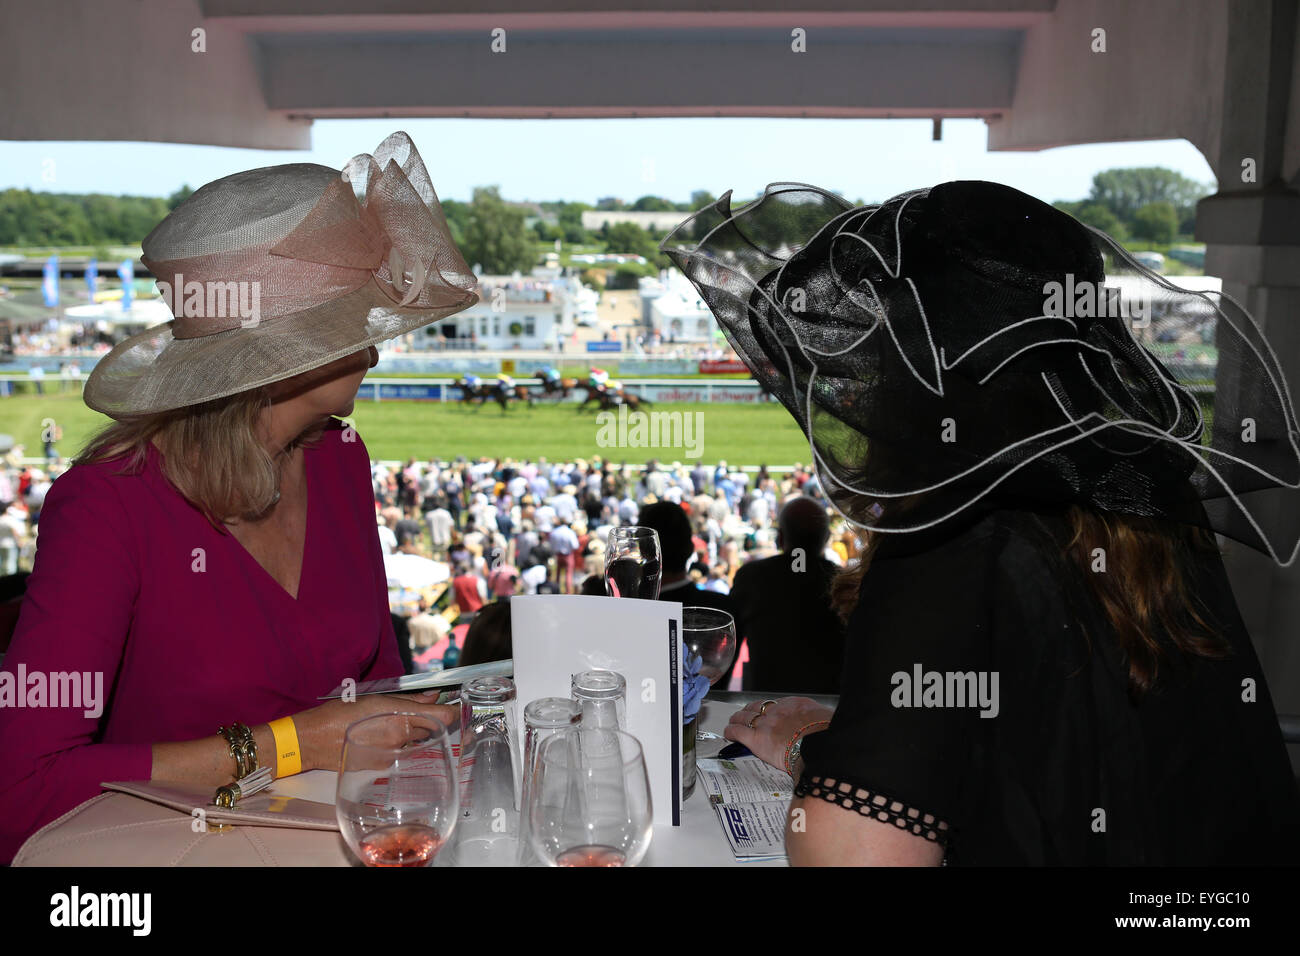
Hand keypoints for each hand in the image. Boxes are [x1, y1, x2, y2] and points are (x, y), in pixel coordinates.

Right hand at [293, 692, 459, 772]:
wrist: (313, 740)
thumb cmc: (341, 714)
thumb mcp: (376, 699)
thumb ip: (408, 700)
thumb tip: (432, 696)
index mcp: (400, 716)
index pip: (442, 716)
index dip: (453, 711)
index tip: (457, 707)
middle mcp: (401, 737)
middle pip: (431, 728)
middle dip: (430, 720)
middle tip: (420, 711)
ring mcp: (394, 754)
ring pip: (415, 741)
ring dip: (413, 733)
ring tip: (392, 724)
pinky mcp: (384, 766)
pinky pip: (401, 752)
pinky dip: (398, 744)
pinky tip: (380, 737)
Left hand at [724, 697, 832, 773]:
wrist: (820, 746)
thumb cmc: (827, 736)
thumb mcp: (827, 721)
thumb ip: (820, 722)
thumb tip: (827, 727)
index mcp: (795, 705)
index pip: (776, 704)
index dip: (767, 709)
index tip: (766, 712)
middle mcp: (777, 711)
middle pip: (757, 707)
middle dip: (749, 712)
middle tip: (744, 716)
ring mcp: (765, 724)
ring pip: (744, 717)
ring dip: (737, 720)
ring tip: (733, 723)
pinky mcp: (756, 739)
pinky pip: (737, 732)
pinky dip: (731, 732)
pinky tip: (728, 734)